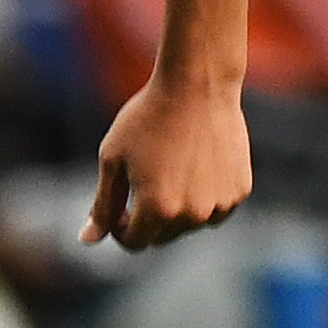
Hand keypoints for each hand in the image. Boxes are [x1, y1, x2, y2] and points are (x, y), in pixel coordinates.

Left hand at [86, 74, 251, 249]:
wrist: (198, 84)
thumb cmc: (148, 117)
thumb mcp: (113, 158)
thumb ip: (102, 204)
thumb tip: (87, 240)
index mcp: (157, 209)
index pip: (135, 242)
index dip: (120, 228)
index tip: (119, 206)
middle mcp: (192, 214)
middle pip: (163, 236)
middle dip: (148, 218)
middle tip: (144, 181)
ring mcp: (220, 204)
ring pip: (191, 224)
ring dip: (179, 209)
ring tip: (172, 167)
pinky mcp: (239, 190)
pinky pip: (217, 208)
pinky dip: (205, 197)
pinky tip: (197, 164)